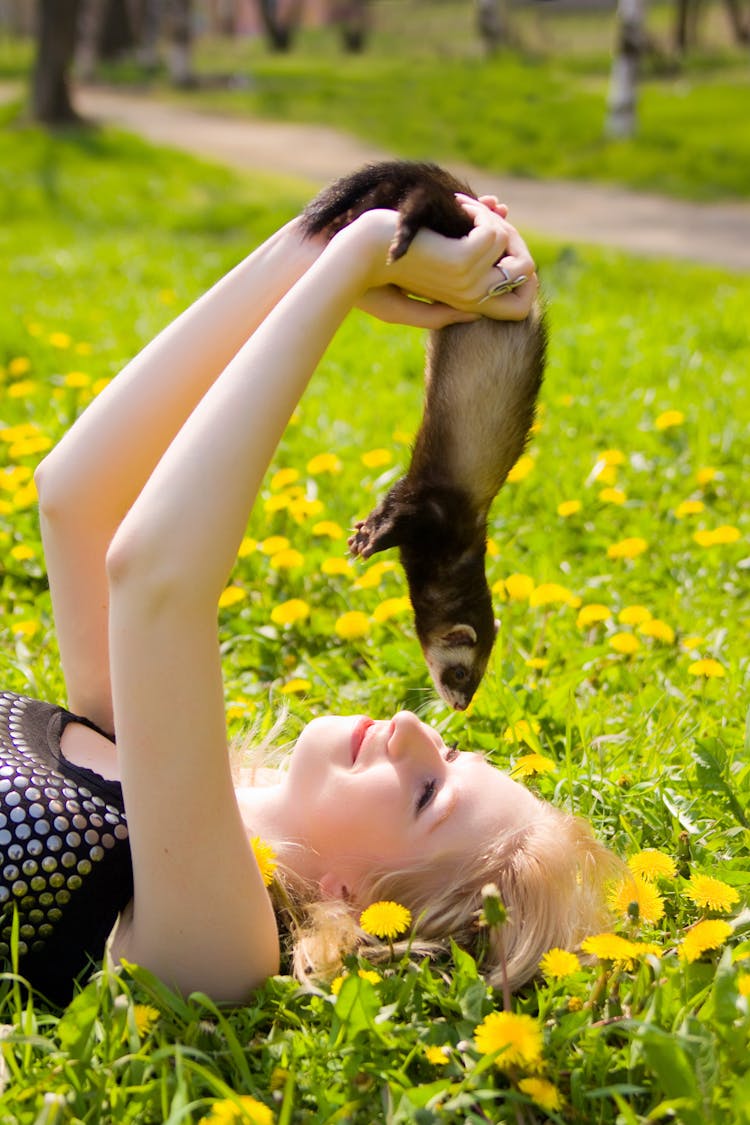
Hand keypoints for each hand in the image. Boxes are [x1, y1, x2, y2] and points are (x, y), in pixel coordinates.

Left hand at [345, 202, 536, 325]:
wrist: (354, 261)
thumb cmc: (372, 279)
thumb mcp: (412, 296)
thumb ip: (444, 305)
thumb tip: (477, 306)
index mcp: (461, 305)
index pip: (518, 303)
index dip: (518, 268)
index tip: (495, 231)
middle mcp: (470, 298)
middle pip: (522, 267)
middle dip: (505, 232)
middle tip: (479, 209)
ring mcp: (467, 282)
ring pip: (505, 242)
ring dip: (486, 216)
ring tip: (460, 205)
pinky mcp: (460, 263)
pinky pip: (492, 234)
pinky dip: (478, 213)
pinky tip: (457, 204)